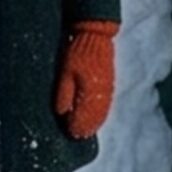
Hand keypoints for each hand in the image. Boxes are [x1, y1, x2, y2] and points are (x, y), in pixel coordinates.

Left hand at [54, 21, 117, 139]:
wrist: (94, 36)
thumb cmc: (76, 54)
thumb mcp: (64, 74)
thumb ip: (64, 96)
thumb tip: (62, 115)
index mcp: (89, 94)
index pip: (82, 121)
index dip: (74, 129)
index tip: (68, 134)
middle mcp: (101, 97)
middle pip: (93, 121)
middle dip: (83, 129)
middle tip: (74, 135)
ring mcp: (107, 92)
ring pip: (100, 116)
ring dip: (92, 124)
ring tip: (82, 130)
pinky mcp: (109, 86)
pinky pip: (105, 107)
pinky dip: (99, 115)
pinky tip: (93, 118)